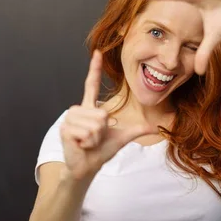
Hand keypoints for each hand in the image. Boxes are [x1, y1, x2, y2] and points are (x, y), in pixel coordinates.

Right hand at [60, 50, 156, 179]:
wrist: (87, 167)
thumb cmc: (100, 151)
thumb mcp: (122, 138)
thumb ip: (136, 129)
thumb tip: (155, 127)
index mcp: (90, 108)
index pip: (92, 84)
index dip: (95, 69)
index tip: (98, 53)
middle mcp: (78, 110)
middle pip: (102, 114)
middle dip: (103, 131)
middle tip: (94, 138)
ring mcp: (70, 119)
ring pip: (96, 124)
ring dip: (96, 138)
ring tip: (88, 142)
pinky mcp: (66, 129)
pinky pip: (88, 133)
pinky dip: (89, 143)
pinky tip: (82, 145)